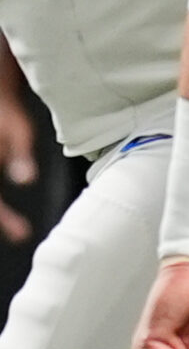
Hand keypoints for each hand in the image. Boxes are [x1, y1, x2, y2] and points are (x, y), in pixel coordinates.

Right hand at [0, 77, 35, 247]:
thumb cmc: (7, 114)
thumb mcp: (18, 133)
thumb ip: (21, 158)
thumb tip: (26, 181)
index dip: (7, 220)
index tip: (24, 234)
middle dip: (3, 220)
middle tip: (22, 234)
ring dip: (1, 214)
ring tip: (19, 228)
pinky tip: (11, 213)